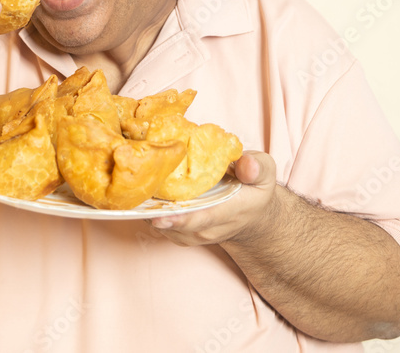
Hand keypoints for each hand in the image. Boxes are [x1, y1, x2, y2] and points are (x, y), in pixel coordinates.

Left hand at [148, 151, 280, 246]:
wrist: (251, 216)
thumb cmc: (254, 188)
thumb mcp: (265, 172)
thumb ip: (257, 167)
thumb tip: (246, 165)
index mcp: (231, 211)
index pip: (204, 219)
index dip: (181, 219)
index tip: (159, 217)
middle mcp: (209, 229)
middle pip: (178, 225)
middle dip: (155, 215)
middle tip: (134, 200)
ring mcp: (193, 234)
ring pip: (165, 225)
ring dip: (148, 211)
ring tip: (135, 190)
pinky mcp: (181, 233)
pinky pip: (160, 224)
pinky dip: (149, 211)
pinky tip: (141, 193)